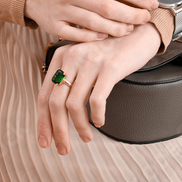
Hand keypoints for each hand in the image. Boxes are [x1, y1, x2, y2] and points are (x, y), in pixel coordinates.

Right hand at [25, 0, 158, 41]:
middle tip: (144, 19)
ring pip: (96, 23)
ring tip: (128, 29)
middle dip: (132, 16)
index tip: (152, 4)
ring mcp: (62, 9)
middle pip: (109, 8)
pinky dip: (94, 36)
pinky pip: (78, 35)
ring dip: (116, 28)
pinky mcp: (54, 25)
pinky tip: (105, 36)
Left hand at [36, 22, 160, 154]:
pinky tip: (99, 122)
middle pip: (55, 103)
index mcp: (62, 57)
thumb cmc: (111, 51)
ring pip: (73, 105)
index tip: (46, 141)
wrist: (139, 32)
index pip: (44, 95)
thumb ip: (70, 78)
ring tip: (86, 137)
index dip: (42, 122)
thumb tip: (57, 114)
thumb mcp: (84, 60)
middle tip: (63, 149)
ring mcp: (90, 62)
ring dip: (79, 127)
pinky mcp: (110, 68)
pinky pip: (96, 100)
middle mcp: (72, 57)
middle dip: (57, 130)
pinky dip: (96, 116)